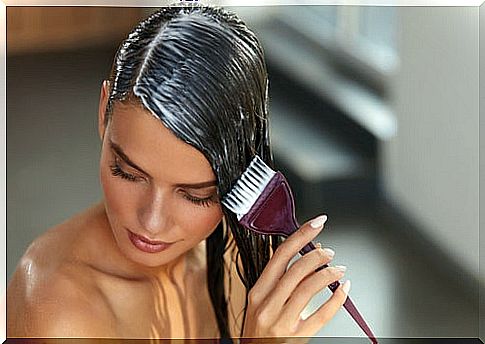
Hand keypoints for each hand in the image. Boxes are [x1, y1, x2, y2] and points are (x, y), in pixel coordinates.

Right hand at [242, 215, 349, 338]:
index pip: (280, 255)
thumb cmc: (259, 334)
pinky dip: (336, 299)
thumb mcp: (262, 304)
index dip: (300, 236)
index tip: (316, 224)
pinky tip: (343, 290)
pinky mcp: (297, 338)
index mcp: (257, 292)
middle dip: (317, 254)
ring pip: (308, 287)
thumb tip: (307, 255)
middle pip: (296, 269)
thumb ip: (281, 282)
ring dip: (328, 273)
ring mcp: (282, 322)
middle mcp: (267, 305)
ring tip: (338, 269)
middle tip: (329, 251)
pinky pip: (322, 315)